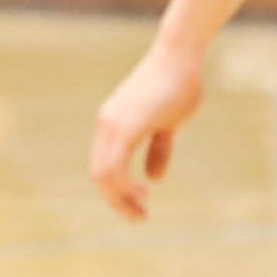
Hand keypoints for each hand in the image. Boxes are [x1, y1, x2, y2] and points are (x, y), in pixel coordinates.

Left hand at [89, 40, 203, 221]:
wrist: (178, 58)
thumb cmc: (177, 86)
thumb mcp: (166, 124)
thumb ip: (157, 149)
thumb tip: (152, 178)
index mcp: (111, 125)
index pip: (102, 166)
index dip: (116, 191)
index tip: (136, 206)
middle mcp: (106, 125)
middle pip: (98, 174)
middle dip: (116, 201)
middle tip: (138, 218)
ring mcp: (112, 125)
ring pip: (103, 174)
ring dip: (119, 199)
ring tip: (140, 214)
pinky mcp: (125, 126)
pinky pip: (115, 165)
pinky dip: (125, 186)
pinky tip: (143, 194)